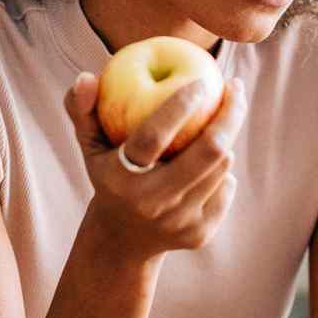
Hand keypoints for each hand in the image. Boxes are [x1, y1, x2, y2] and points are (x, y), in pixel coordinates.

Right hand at [64, 72, 245, 257]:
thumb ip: (82, 108)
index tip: (201, 79)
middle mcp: (152, 203)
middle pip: (207, 153)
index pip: (153, 137)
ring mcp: (179, 222)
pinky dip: (222, 170)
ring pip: (222, 168)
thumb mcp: (89, 144)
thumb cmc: (108, 174)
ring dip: (225, 138)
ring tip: (222, 117)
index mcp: (121, 179)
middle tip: (234, 86)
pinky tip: (213, 161)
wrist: (122, 240)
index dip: (179, 105)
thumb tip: (87, 76)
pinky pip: (227, 188)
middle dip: (229, 114)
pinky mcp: (200, 234)